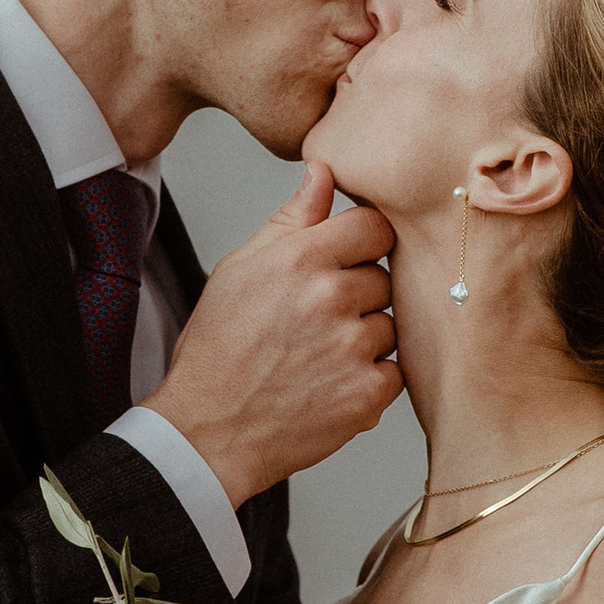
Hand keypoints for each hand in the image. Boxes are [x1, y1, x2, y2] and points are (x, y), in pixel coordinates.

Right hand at [150, 164, 399, 501]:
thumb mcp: (240, 270)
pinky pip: (395, 372)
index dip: (363, 245)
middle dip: (358, 298)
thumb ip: (292, 219)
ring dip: (365, 340)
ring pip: (389, 327)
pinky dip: (370, 380)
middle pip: (384, 279)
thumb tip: (323, 171)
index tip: (346, 263)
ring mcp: (353, 349)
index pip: (374, 227)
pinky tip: (329, 385)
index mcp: (301, 259)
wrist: (208, 432)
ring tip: (317, 357)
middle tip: (315, 323)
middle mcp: (331, 298)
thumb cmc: (218, 352)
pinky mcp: (367, 396)